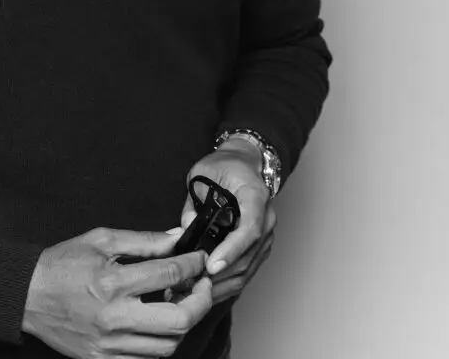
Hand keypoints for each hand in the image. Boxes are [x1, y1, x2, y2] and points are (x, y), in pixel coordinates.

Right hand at [22, 226, 212, 358]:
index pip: (170, 273)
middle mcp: (114, 317)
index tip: (200, 258)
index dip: (193, 264)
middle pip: (179, 319)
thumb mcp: (101, 240)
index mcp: (113, 282)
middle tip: (203, 285)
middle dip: (201, 300)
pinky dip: (160, 343)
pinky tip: (158, 324)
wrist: (28, 295)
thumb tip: (176, 238)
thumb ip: (143, 241)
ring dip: (183, 323)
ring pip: (167, 345)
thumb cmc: (63, 264)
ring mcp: (109, 345)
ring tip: (180, 302)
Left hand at [178, 143, 276, 305]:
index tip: (211, 265)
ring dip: (223, 283)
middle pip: (249, 255)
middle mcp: (267, 218)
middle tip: (192, 282)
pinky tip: (207, 288)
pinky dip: (228, 283)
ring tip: (195, 289)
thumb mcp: (203, 172)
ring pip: (248, 269)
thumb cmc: (225, 165)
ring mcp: (267, 235)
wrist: (243, 163)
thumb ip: (193, 199)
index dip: (231, 250)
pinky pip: (247, 271)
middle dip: (221, 274)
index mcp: (255, 195)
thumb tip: (185, 229)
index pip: (250, 228)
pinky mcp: (261, 247)